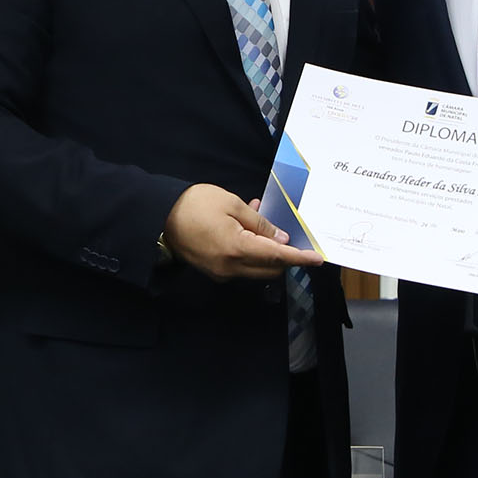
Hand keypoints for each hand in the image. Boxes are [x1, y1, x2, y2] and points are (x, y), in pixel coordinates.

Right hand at [161, 184, 326, 281]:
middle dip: (285, 257)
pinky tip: (247, 233)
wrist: (159, 216)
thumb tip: (281, 238)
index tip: (318, 258)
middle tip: (289, 233)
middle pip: (270, 269)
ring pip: (257, 270)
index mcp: (238, 249)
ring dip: (267, 254)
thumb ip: (259, 224)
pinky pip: (242, 267)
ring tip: (262, 225)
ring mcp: (222, 274)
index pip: (278, 257)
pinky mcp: (214, 272)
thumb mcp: (232, 205)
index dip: (299, 257)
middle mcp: (232, 269)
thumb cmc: (196, 204)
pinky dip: (252, 254)